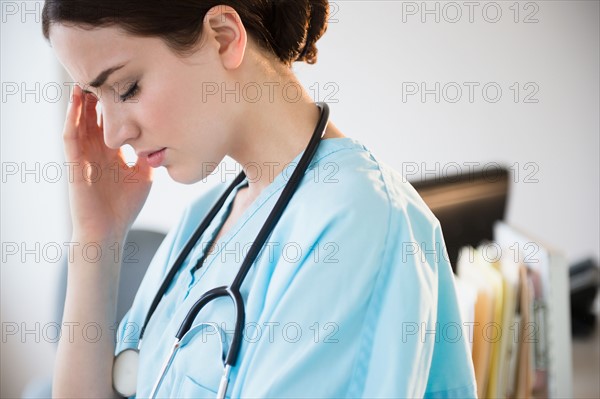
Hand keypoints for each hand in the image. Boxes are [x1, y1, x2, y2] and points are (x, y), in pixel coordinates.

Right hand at [63, 85, 151, 240]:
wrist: (107, 231)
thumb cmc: (125, 207)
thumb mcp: (144, 175)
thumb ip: (149, 155)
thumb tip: (163, 137)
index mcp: (113, 152)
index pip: (114, 121)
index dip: (118, 103)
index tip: (129, 81)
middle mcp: (96, 149)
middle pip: (95, 115)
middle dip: (100, 95)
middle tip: (108, 70)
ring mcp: (83, 154)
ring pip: (80, 119)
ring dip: (83, 98)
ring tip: (89, 75)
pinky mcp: (73, 162)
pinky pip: (69, 134)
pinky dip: (71, 116)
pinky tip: (76, 99)